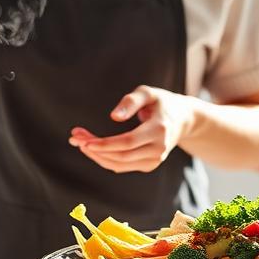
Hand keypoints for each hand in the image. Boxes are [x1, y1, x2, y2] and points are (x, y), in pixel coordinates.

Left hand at [69, 85, 197, 173]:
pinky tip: (92, 147)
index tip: (84, 140)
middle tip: (75, 138)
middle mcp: (158, 149)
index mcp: (159, 129)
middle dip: (94, 149)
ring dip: (96, 156)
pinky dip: (105, 158)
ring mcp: (155, 160)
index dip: (105, 144)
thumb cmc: (161, 102)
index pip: (128, 142)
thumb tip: (114, 116)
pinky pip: (122, 166)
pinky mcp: (149, 165)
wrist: (184, 119)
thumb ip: (131, 101)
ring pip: (119, 165)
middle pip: (121, 156)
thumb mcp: (148, 93)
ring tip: (79, 141)